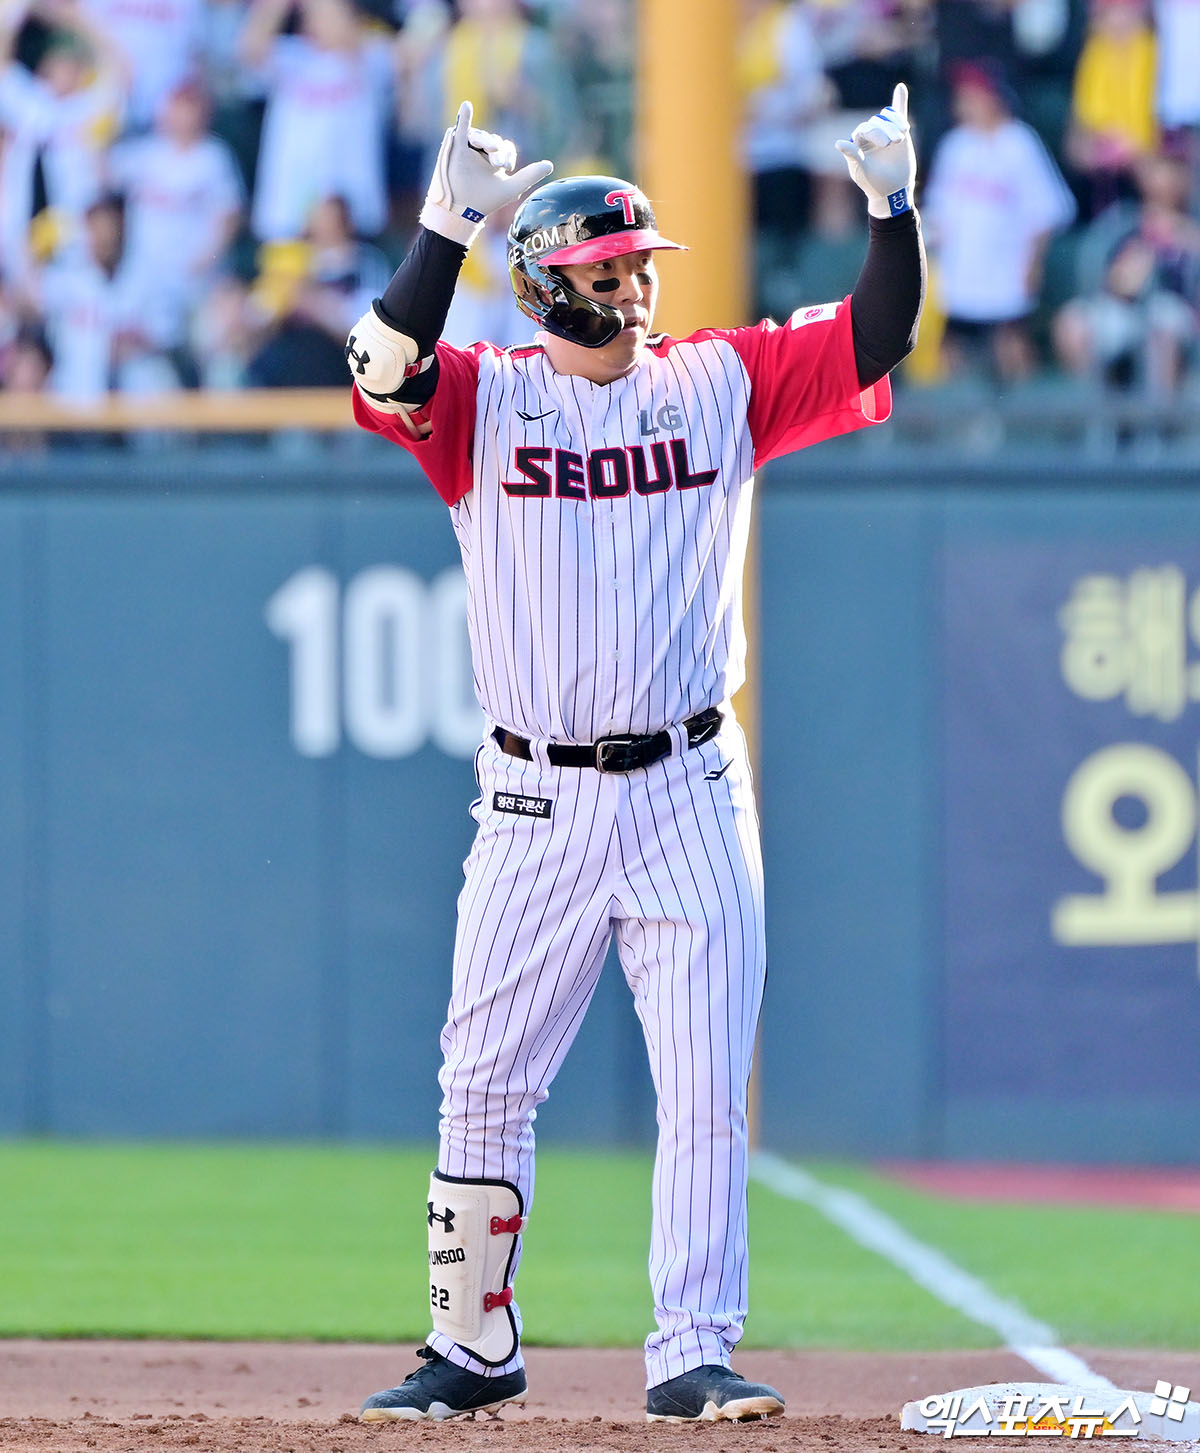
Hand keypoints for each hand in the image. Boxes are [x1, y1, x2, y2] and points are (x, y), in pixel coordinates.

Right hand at [419, 99, 552, 246]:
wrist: (465, 210)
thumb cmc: (486, 201)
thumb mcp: (511, 187)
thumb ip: (529, 176)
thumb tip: (550, 165)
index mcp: (493, 159)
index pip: (504, 147)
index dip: (507, 154)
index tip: (507, 167)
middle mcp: (480, 152)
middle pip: (493, 140)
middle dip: (497, 151)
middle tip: (498, 164)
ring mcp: (467, 149)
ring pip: (480, 136)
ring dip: (486, 142)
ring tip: (489, 151)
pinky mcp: (456, 148)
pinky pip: (460, 129)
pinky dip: (464, 118)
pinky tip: (467, 106)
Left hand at [835, 83, 916, 219]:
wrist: (893, 191)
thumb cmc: (873, 183)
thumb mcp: (861, 171)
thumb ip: (852, 155)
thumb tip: (838, 143)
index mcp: (857, 142)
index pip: (865, 128)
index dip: (875, 133)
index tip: (886, 145)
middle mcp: (870, 135)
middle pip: (878, 122)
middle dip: (887, 130)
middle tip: (895, 143)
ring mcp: (885, 132)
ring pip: (889, 118)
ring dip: (896, 122)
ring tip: (903, 134)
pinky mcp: (899, 133)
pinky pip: (898, 114)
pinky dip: (900, 101)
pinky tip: (901, 88)